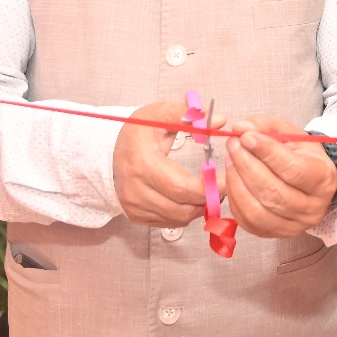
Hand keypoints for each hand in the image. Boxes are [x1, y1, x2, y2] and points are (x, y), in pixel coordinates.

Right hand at [113, 100, 209, 227]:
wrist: (112, 149)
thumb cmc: (138, 131)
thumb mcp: (161, 114)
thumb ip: (191, 116)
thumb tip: (220, 120)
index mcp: (142, 164)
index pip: (180, 187)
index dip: (207, 188)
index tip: (225, 180)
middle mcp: (135, 190)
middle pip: (182, 208)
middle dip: (208, 199)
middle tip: (221, 186)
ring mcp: (134, 206)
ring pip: (178, 218)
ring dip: (198, 208)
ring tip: (206, 190)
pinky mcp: (135, 215)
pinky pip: (169, 222)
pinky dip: (184, 213)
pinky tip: (189, 197)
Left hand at [222, 116, 336, 237]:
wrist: (306, 179)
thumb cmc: (299, 154)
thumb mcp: (289, 132)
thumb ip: (264, 126)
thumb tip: (240, 128)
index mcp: (323, 179)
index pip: (293, 169)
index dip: (267, 152)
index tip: (246, 136)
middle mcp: (312, 208)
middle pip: (273, 192)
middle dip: (246, 165)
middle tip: (233, 144)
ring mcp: (294, 226)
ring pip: (257, 211)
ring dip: (236, 182)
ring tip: (230, 159)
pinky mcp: (275, 235)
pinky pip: (247, 222)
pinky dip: (234, 199)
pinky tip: (232, 179)